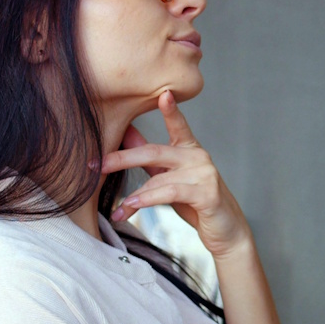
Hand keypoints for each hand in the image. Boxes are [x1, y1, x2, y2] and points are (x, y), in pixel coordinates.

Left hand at [104, 91, 251, 257]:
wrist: (226, 231)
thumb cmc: (196, 203)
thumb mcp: (170, 178)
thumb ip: (151, 159)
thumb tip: (127, 133)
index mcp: (190, 149)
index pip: (178, 125)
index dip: (171, 109)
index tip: (163, 93)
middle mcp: (199, 156)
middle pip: (155, 152)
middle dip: (123, 158)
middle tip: (98, 164)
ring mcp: (205, 174)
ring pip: (160, 178)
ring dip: (135, 195)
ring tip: (117, 208)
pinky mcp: (208, 194)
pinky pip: (171, 193)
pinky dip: (148, 200)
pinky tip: (132, 206)